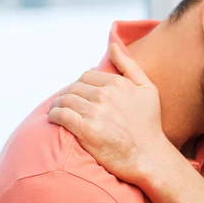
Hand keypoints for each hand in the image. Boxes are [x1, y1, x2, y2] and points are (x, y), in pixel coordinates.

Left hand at [48, 43, 175, 186]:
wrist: (148, 156)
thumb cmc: (149, 125)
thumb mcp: (148, 89)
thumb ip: (130, 66)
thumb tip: (112, 45)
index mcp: (118, 84)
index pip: (87, 76)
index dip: (81, 84)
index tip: (80, 94)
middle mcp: (105, 95)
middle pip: (74, 87)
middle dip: (68, 94)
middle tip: (66, 104)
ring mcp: (95, 113)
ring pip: (65, 100)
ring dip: (57, 104)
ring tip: (57, 111)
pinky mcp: (85, 130)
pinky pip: (61, 116)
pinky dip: (54, 116)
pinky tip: (54, 119)